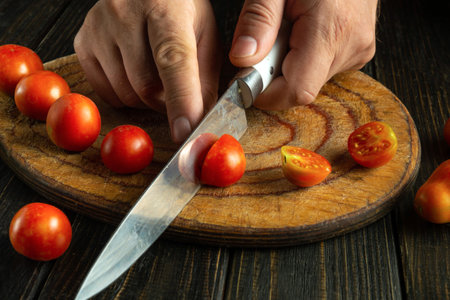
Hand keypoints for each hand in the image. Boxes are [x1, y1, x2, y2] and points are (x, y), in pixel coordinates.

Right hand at [74, 0, 220, 142]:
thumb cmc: (178, 11)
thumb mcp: (204, 35)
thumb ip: (205, 78)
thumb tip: (199, 120)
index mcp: (166, 8)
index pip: (173, 60)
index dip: (181, 99)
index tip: (185, 130)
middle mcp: (125, 13)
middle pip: (146, 86)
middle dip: (166, 102)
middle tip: (176, 90)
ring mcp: (99, 27)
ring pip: (125, 94)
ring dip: (146, 100)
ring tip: (155, 75)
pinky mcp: (82, 41)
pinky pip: (105, 92)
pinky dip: (125, 95)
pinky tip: (134, 73)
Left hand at [229, 0, 377, 109]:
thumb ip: (258, 19)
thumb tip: (242, 60)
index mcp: (331, 29)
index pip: (297, 91)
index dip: (267, 93)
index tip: (247, 78)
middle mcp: (350, 46)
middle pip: (301, 88)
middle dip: (274, 75)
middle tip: (268, 41)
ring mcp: (357, 50)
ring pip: (310, 81)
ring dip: (288, 66)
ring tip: (288, 30)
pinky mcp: (357, 51)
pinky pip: (321, 69)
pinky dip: (303, 59)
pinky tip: (302, 33)